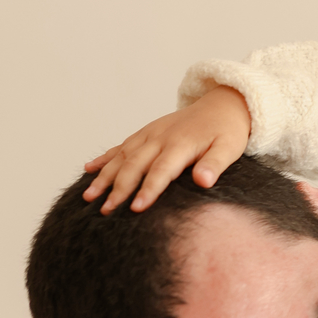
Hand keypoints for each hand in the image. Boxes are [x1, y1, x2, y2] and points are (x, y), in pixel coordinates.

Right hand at [83, 85, 252, 213]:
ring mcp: (150, 134)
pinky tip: (88, 169)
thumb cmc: (227, 131)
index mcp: (180, 144)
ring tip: (89, 196)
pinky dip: (104, 158)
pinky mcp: (146, 133)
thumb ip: (215, 165)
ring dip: (104, 176)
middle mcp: (160, 138)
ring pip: (122, 157)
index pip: (161, 171)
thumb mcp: (229, 148)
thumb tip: (203, 181)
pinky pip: (121, 146)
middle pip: (134, 166)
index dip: (148, 190)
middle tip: (105, 211)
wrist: (222, 105)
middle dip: (118, 189)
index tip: (136, 208)